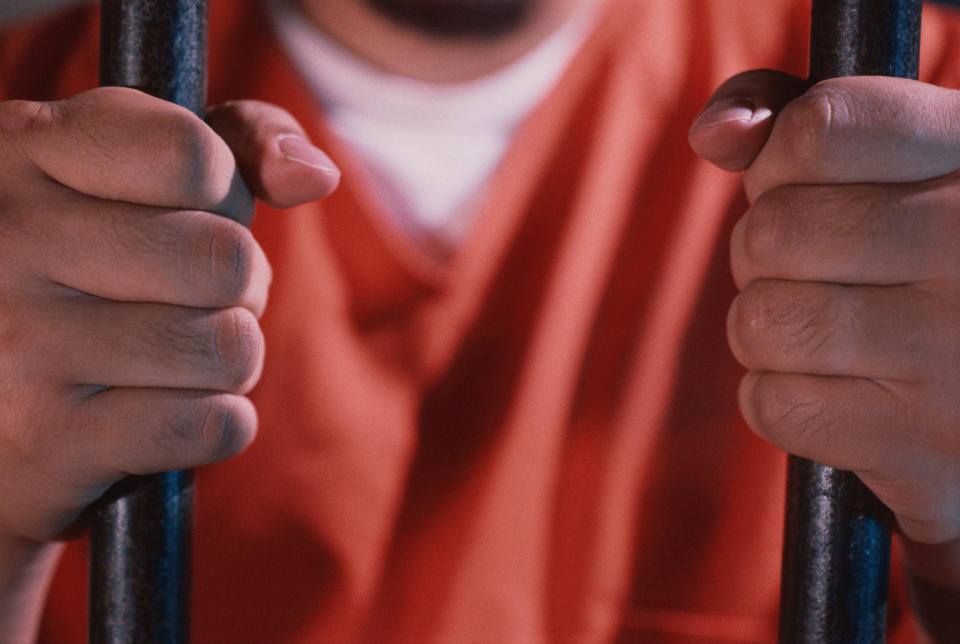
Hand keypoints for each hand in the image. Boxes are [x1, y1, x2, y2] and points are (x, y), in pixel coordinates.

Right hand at [0, 87, 338, 545]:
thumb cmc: (73, 270)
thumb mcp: (130, 174)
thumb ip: (235, 144)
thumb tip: (316, 176)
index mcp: (23, 149)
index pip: (192, 154)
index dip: (221, 192)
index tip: (188, 210)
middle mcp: (7, 237)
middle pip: (228, 260)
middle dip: (239, 288)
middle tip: (188, 301)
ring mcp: (17, 342)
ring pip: (231, 348)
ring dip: (228, 362)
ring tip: (171, 360)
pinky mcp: (46, 442)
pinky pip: (214, 425)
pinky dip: (215, 425)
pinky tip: (160, 416)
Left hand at [690, 71, 959, 610]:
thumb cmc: (937, 268)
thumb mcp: (905, 168)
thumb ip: (808, 127)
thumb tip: (713, 132)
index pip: (820, 128)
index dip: (779, 160)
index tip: (805, 182)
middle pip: (772, 232)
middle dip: (765, 252)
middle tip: (816, 269)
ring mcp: (954, 350)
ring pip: (760, 322)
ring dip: (770, 329)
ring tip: (827, 331)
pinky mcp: (923, 445)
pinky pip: (771, 404)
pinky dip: (783, 399)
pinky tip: (843, 391)